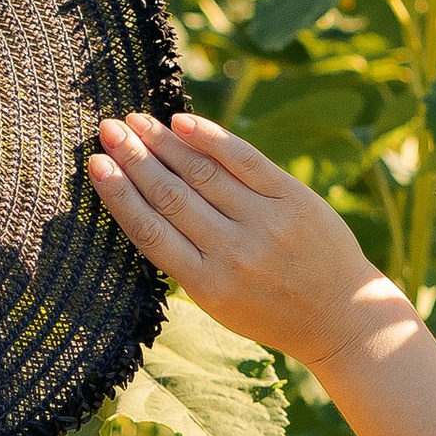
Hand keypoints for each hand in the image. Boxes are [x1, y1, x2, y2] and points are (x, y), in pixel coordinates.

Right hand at [88, 110, 404, 375]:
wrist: (340, 315)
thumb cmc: (269, 309)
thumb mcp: (218, 302)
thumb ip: (185, 258)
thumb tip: (143, 198)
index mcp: (207, 285)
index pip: (151, 231)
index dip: (120, 195)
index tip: (95, 165)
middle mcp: (234, 253)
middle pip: (172, 196)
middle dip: (135, 159)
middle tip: (108, 129)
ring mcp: (265, 224)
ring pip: (203, 173)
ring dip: (164, 142)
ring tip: (137, 120)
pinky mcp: (293, 199)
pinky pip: (246, 160)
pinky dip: (211, 137)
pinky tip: (183, 122)